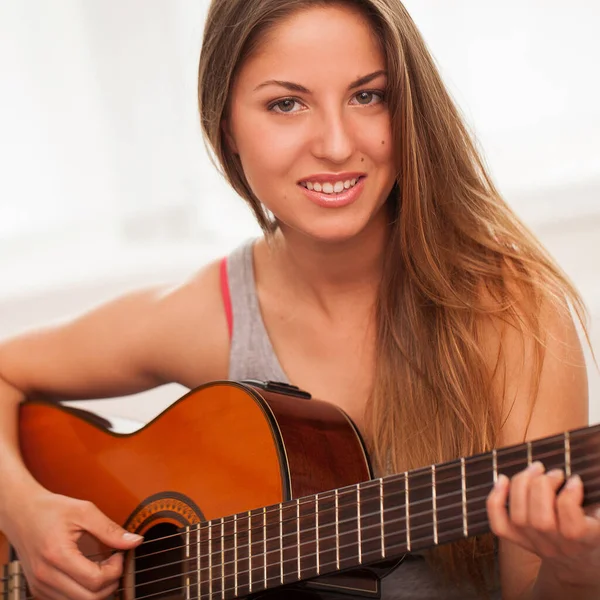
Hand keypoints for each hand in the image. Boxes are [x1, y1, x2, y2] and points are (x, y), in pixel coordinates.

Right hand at [4, 488, 142, 599]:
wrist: (21, 512)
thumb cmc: (50, 509)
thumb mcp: (84, 511)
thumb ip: (110, 529)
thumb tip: (134, 541)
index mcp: (58, 555)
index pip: (95, 580)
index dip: (116, 570)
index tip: (119, 554)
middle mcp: (46, 576)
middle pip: (89, 598)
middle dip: (110, 582)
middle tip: (114, 562)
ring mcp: (41, 586)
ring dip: (97, 589)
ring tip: (102, 566)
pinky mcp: (39, 589)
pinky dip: (83, 591)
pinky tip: (89, 572)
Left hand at [487, 461, 599, 587]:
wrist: (576, 561)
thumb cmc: (591, 527)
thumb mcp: (599, 516)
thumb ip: (593, 500)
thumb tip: (577, 477)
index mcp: (585, 542)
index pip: (573, 527)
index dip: (570, 498)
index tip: (574, 479)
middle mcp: (557, 547)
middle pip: (540, 520)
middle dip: (543, 487)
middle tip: (553, 472)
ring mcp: (534, 545)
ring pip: (519, 517)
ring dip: (522, 485)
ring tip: (535, 469)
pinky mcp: (516, 540)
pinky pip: (499, 524)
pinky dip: (495, 500)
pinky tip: (503, 480)